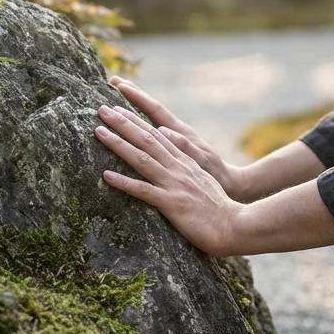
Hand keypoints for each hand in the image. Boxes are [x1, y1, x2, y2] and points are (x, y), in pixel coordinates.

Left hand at [95, 103, 242, 256]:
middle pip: (147, 139)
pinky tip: (106, 175)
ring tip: (99, 132)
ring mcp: (174, 184)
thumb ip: (183, 158)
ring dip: (118, 144)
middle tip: (102, 109)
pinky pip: (143, 191)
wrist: (234, 225)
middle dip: (123, 123)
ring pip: (142, 159)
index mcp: (184, 161)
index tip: (118, 108)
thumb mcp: (200, 177)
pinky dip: (124, 182)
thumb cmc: (217, 207)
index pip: (156, 134)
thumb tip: (165, 136)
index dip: (136, 120)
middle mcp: (178, 167)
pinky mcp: (171, 203)